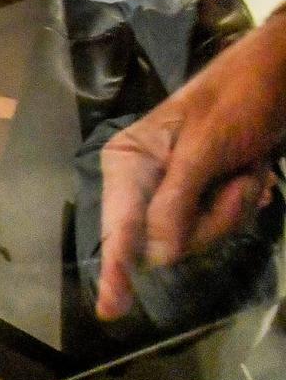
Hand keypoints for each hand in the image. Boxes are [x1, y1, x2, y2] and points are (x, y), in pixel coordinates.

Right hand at [98, 7, 285, 319]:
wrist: (280, 71)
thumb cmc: (239, 98)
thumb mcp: (206, 148)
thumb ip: (176, 202)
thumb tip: (158, 254)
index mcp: (128, 162)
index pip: (120, 226)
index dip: (116, 268)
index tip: (111, 308)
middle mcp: (140, 181)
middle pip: (164, 239)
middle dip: (210, 219)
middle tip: (237, 183)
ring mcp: (169, 190)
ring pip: (194, 237)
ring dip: (232, 209)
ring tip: (246, 172)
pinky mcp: (196, 195)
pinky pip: (213, 225)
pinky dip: (239, 205)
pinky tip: (248, 176)